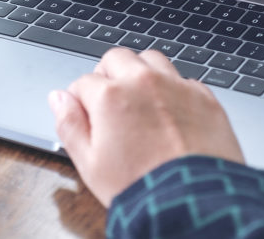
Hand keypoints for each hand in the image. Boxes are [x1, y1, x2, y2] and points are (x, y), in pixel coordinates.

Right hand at [48, 48, 243, 207]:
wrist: (194, 204)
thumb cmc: (142, 188)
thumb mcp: (89, 164)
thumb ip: (69, 125)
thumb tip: (59, 99)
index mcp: (110, 96)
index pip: (83, 81)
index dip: (80, 99)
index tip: (86, 114)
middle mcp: (144, 82)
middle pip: (116, 58)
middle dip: (108, 75)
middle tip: (110, 102)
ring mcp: (177, 86)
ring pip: (152, 60)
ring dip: (142, 73)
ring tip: (141, 101)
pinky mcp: (204, 97)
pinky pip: (184, 80)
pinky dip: (174, 90)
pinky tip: (171, 114)